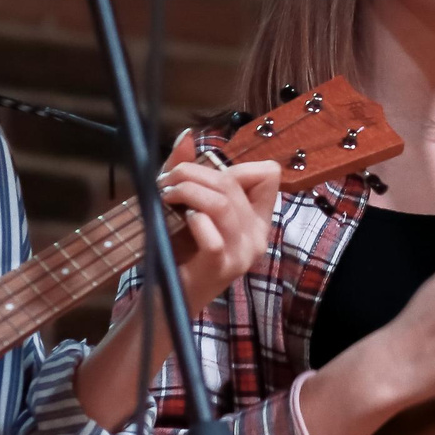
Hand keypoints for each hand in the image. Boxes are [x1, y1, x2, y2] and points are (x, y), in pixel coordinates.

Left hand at [159, 145, 279, 312]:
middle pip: (234, 184)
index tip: (205, 178)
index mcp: (257, 221)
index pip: (269, 174)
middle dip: (193, 173)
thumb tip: (186, 134)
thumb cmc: (179, 252)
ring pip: (223, 204)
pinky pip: (212, 234)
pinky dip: (193, 219)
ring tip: (166, 195)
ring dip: (188, 191)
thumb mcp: (185, 206)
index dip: (235, 166)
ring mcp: (242, 254)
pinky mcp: (221, 267)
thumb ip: (188, 171)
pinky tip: (180, 219)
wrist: (167, 299)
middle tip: (165, 181)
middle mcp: (257, 237)